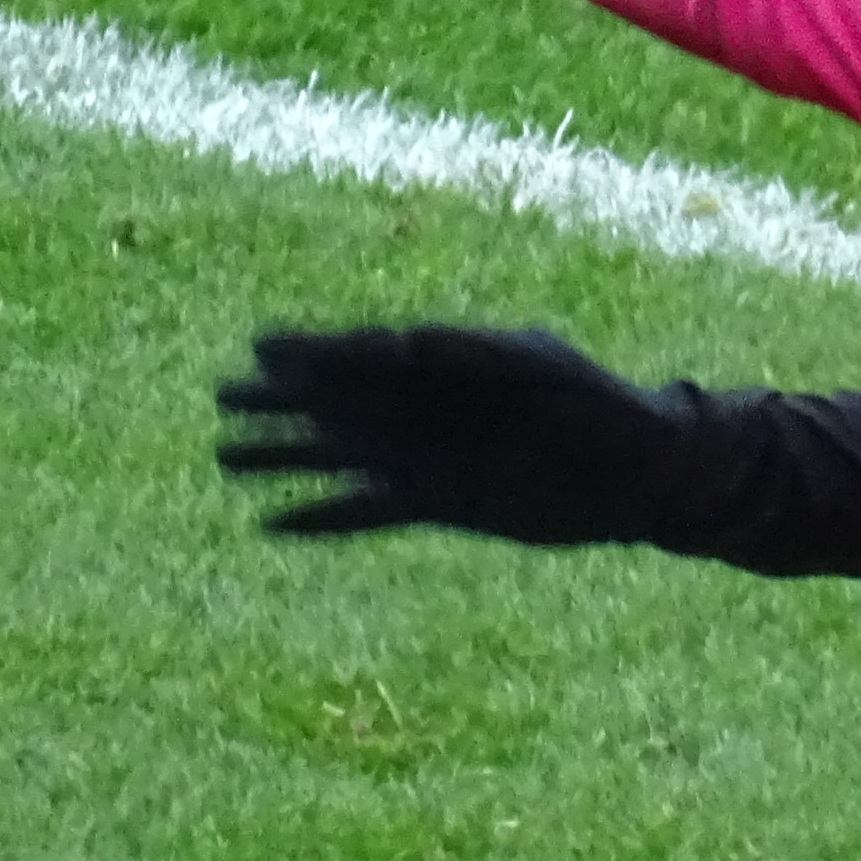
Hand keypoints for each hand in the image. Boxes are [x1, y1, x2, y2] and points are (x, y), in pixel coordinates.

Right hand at [219, 326, 691, 547]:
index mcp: (449, 366)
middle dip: (280, 398)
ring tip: (223, 456)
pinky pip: (367, 512)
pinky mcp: (440, 504)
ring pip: (338, 455)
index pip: (365, 353)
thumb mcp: (543, 366)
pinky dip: (323, 518)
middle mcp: (428, 411)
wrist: (640, 472)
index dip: (314, 349)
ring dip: (285, 455)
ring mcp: (429, 458)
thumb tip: (403, 335)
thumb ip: (475, 351)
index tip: (262, 346)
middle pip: (337, 400)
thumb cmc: (600, 404)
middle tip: (220, 395)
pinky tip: (273, 525)